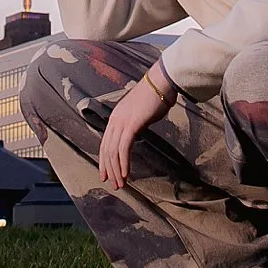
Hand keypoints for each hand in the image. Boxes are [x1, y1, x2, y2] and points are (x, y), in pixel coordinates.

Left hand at [98, 66, 176, 189]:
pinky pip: (123, 148)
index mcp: (115, 117)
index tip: (107, 175)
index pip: (105, 143)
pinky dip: (123, 163)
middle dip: (109, 169)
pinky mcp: (131, 124)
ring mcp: (121, 121)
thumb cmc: (156, 97)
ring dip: (117, 170)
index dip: (105, 160)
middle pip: (106, 149)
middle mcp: (115, 120)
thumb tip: (135, 135)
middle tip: (114, 184)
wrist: (162, 82)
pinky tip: (126, 174)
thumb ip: (135, 125)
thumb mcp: (141, 114)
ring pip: (113, 151)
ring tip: (121, 183)